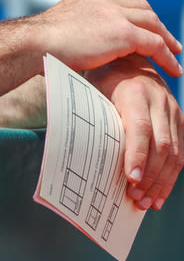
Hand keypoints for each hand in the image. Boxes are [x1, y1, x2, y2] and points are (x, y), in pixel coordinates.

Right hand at [36, 0, 181, 77]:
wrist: (31, 44)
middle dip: (154, 23)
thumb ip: (67, 35)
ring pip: (152, 23)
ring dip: (166, 39)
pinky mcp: (123, 32)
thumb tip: (63, 55)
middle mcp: (101, 0)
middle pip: (140, 8)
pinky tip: (173, 69)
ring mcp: (113, 14)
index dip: (132, 15)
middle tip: (165, 39)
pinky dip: (167, 56)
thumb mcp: (53, 33)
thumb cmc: (33, 47)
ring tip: (175, 53)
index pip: (118, 2)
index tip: (140, 28)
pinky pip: (154, 44)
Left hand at [87, 55, 183, 209]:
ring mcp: (172, 109)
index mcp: (134, 92)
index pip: (140, 128)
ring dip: (162, 181)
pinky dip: (171, 175)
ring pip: (175, 152)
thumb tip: (85, 156)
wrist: (127, 58)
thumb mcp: (95, 93)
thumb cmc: (103, 79)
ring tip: (148, 202)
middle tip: (136, 198)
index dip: (137, 155)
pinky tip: (160, 192)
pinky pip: (180, 151)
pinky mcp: (179, 118)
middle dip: (150, 176)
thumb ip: (98, 120)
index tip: (131, 179)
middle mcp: (158, 100)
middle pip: (161, 144)